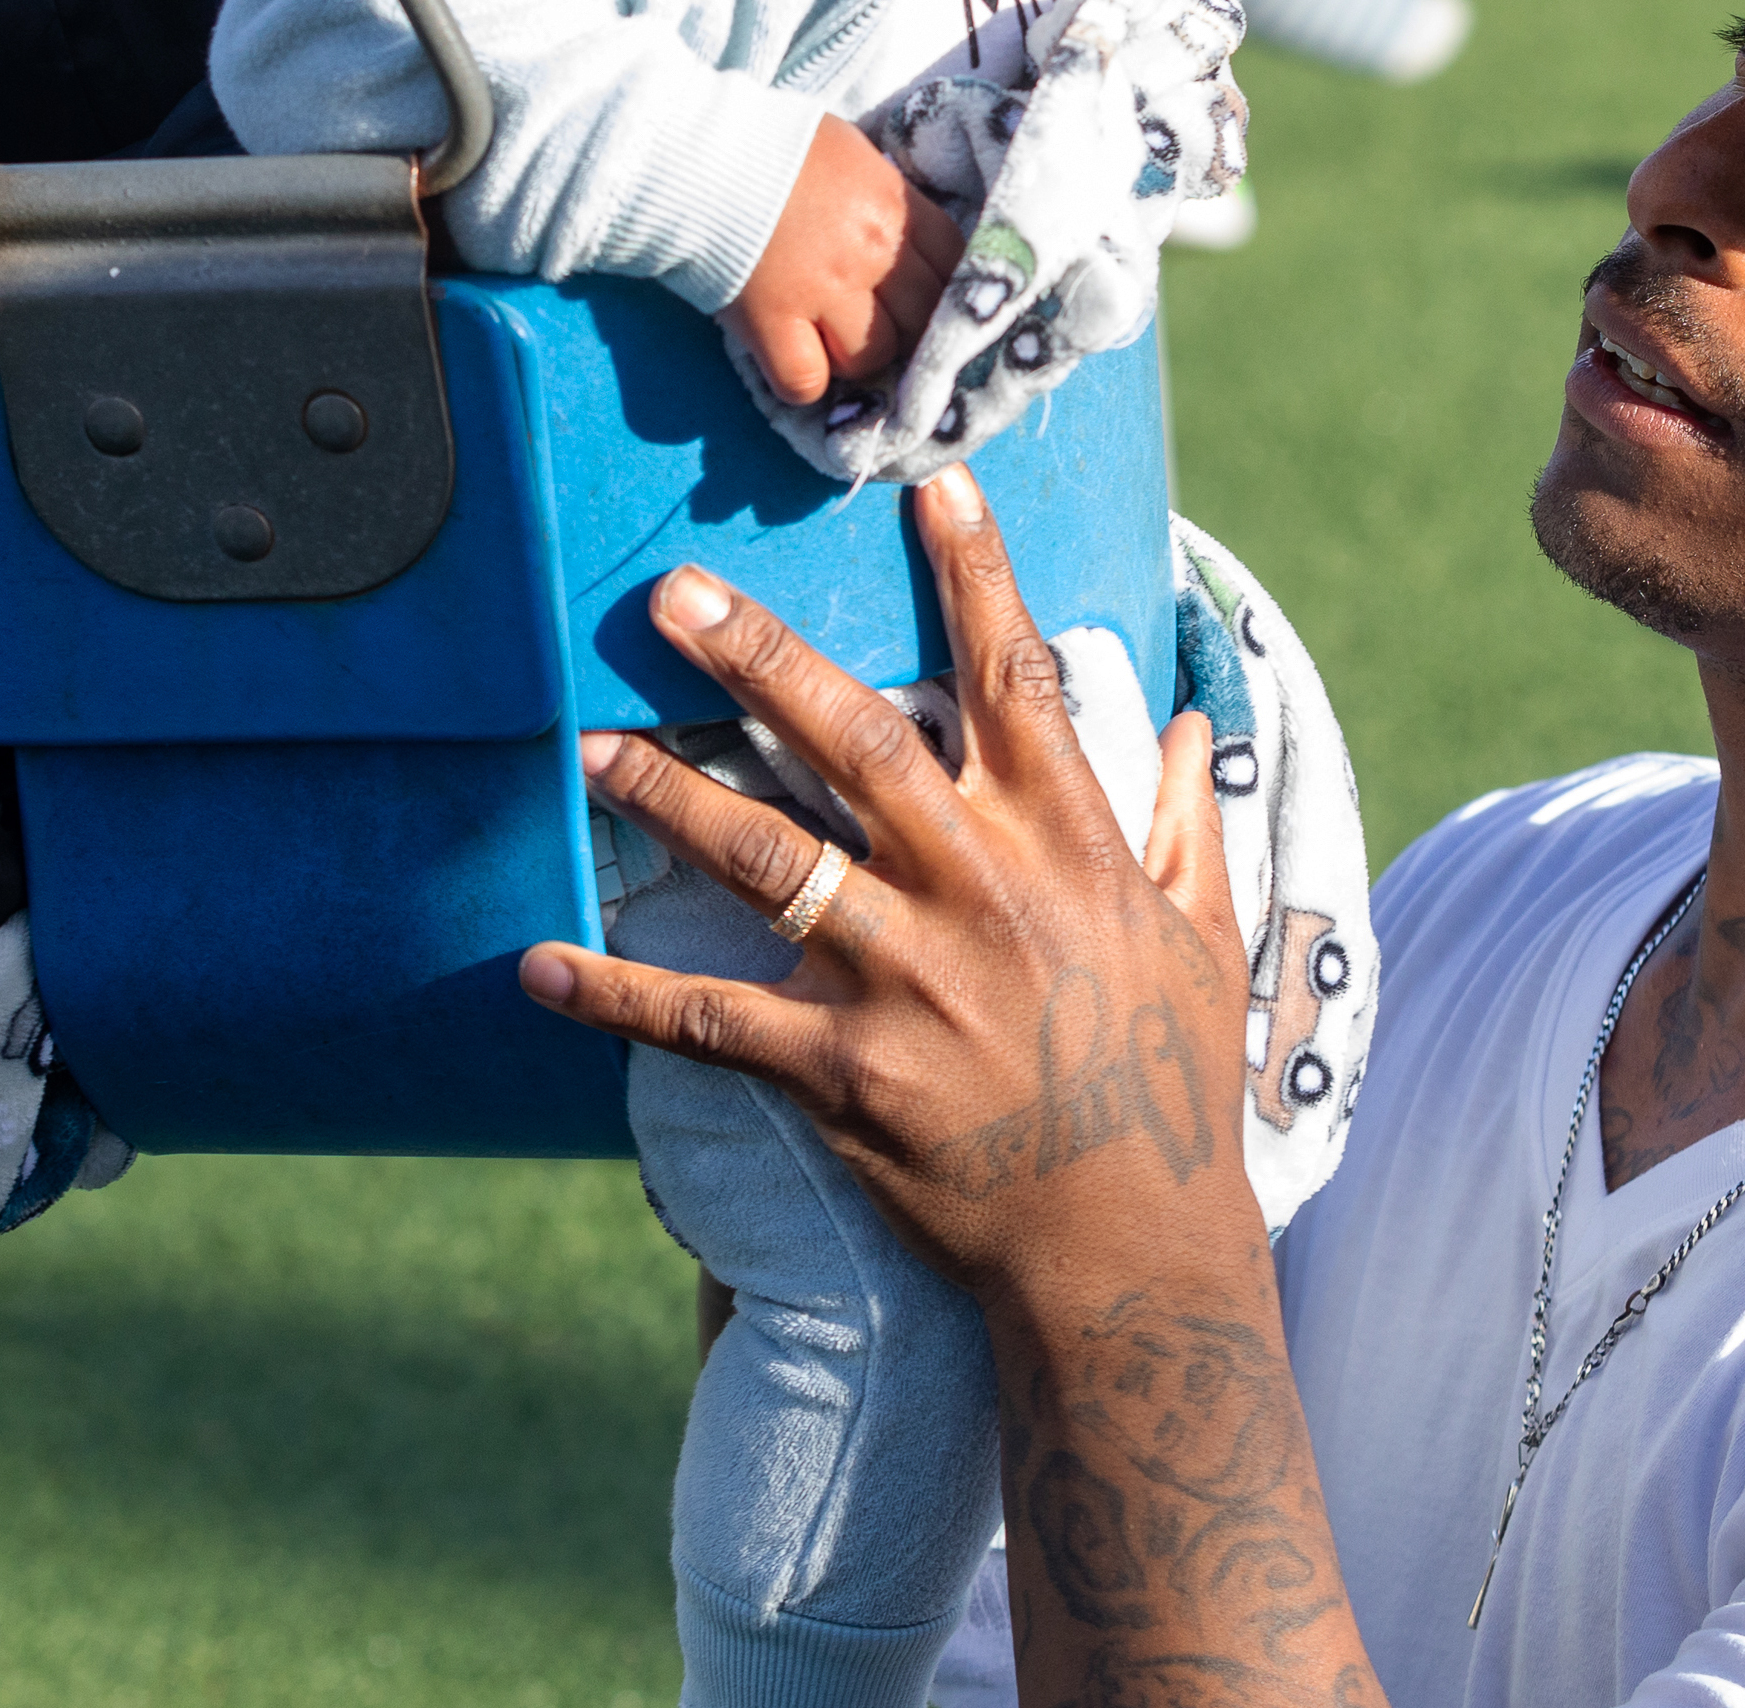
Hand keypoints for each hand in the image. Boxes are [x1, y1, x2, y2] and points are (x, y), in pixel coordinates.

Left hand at [521, 470, 1257, 1293]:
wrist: (1132, 1255)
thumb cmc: (1173, 1092)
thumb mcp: (1204, 941)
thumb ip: (1185, 825)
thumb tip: (1183, 727)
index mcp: (1065, 845)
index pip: (1016, 680)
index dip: (978, 576)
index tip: (934, 488)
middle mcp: (978, 891)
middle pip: (855, 742)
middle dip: (759, 659)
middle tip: (674, 592)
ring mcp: (904, 981)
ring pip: (765, 859)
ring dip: (666, 796)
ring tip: (587, 743)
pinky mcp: (843, 1073)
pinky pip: (708, 1021)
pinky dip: (619, 994)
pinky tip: (540, 967)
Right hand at [722, 115, 965, 406]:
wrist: (690, 153)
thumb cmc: (770, 144)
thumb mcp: (850, 153)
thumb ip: (887, 198)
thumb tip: (910, 236)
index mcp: (893, 204)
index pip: (954, 263)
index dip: (943, 288)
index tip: (924, 298)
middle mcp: (870, 251)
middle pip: (923, 318)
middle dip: (905, 328)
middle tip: (874, 324)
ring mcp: (823, 289)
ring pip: (873, 356)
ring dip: (854, 355)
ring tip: (826, 337)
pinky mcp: (772, 322)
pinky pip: (808, 382)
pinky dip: (801, 381)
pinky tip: (788, 356)